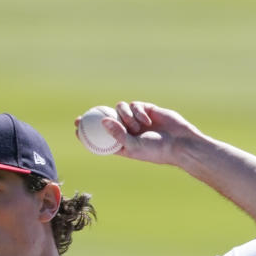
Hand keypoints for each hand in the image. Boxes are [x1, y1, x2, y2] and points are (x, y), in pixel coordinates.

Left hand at [76, 102, 199, 166]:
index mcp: (122, 144)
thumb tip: (102, 121)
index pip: (101, 138)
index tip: (76, 129)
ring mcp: (135, 119)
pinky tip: (147, 121)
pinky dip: (138, 112)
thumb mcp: (134, 146)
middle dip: (93, 117)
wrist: (179, 142)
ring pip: (119, 109)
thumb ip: (117, 134)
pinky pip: (134, 105)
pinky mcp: (144, 109)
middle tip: (81, 117)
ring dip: (126, 116)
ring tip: (138, 127)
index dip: (87, 133)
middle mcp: (126, 131)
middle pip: (105, 120)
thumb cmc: (156, 150)